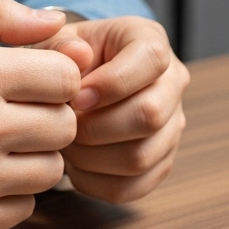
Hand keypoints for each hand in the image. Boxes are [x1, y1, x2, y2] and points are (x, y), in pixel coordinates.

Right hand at [0, 0, 80, 228]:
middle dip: (46, 114)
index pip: (65, 77)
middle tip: (10, 113)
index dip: (53, 75)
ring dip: (33, 156)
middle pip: (66, 124)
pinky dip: (11, 192)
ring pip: (52, 170)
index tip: (27, 79)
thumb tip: (56, 21)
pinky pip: (26, 207)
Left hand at [34, 16, 189, 202]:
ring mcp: (171, 127)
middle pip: (150, 115)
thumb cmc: (68, 59)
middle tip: (62, 126)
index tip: (75, 98)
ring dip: (91, 158)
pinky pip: (133, 187)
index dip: (111, 83)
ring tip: (65, 146)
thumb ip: (60, 44)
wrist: (76, 85)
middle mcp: (171, 84)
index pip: (152, 59)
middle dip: (95, 127)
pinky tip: (75, 166)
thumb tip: (77, 55)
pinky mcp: (160, 162)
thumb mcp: (57, 42)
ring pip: (141, 157)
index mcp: (150, 41)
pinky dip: (96, 183)